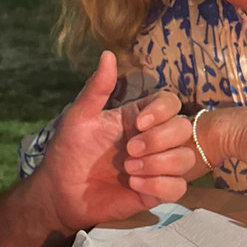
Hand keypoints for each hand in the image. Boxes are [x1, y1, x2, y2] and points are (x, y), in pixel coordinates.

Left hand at [35, 51, 192, 234]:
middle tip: (130, 150)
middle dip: (160, 139)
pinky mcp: (155, 193)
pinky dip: (159, 186)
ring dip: (159, 164)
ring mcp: (157, 166)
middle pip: (184, 129)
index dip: (162, 110)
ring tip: (129, 170)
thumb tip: (108, 54)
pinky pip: (178, 187)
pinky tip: (134, 185)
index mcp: (138, 117)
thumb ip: (97, 88)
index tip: (139, 123)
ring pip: (186, 159)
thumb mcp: (78, 117)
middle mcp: (152, 139)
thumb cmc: (67, 151)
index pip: (170, 103)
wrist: (60, 192)